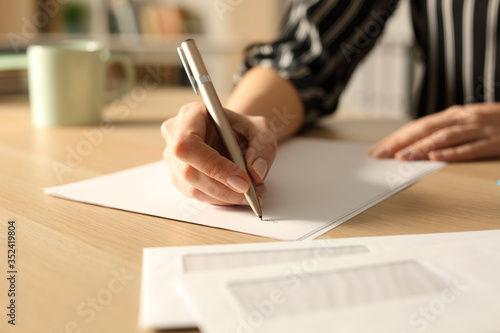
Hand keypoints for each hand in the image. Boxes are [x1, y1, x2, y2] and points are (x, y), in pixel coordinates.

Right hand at [161, 102, 276, 204]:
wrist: (235, 136)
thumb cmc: (244, 129)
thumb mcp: (262, 130)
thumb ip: (263, 147)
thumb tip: (256, 172)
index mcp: (191, 115)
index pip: (189, 144)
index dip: (213, 166)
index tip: (242, 181)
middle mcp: (175, 135)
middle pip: (188, 172)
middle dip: (223, 188)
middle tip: (250, 193)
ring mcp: (173, 158)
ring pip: (193, 188)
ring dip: (224, 196)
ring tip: (250, 193)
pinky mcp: (179, 177)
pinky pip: (197, 195)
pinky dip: (221, 199)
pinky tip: (238, 193)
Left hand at [369, 103, 499, 161]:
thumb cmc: (498, 121)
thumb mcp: (469, 122)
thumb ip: (446, 131)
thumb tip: (417, 145)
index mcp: (455, 114)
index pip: (419, 126)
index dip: (397, 137)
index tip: (378, 149)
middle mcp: (464, 118)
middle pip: (425, 130)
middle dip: (400, 143)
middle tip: (379, 155)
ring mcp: (480, 128)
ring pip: (444, 138)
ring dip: (420, 148)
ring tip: (402, 158)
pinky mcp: (495, 141)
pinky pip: (470, 148)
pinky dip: (451, 153)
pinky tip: (435, 159)